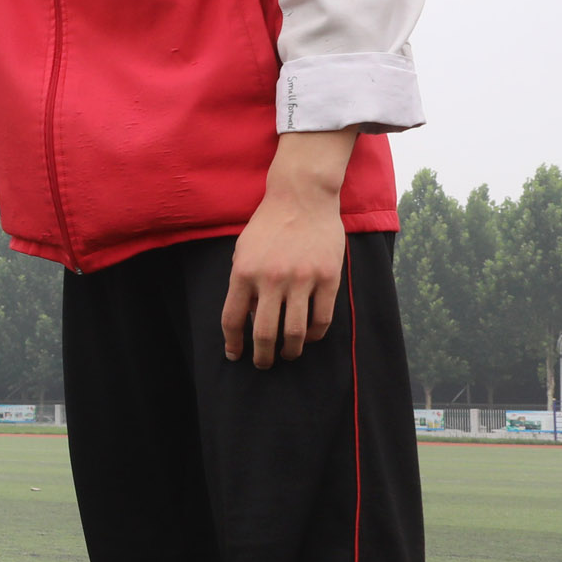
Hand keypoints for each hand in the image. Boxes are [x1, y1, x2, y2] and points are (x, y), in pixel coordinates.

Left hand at [222, 132, 356, 367]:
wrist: (301, 198)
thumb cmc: (268, 226)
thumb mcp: (243, 252)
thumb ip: (243, 284)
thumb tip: (249, 318)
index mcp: (244, 273)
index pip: (233, 319)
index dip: (233, 343)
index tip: (235, 355)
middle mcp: (271, 280)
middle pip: (264, 333)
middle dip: (263, 356)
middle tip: (264, 364)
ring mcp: (302, 280)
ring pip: (295, 332)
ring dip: (290, 350)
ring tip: (288, 355)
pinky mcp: (328, 278)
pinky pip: (322, 318)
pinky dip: (315, 334)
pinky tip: (310, 337)